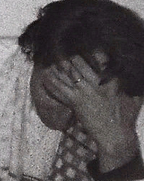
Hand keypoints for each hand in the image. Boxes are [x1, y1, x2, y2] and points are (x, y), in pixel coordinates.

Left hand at [41, 56, 142, 172]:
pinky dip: (52, 80)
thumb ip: (133, 82)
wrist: (116, 136)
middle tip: (62, 48)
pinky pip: (60, 88)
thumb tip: (136, 70)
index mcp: (114, 80)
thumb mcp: (135, 96)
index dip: (90, 50)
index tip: (83, 44)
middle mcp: (98, 83)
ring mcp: (85, 92)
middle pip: (79, 63)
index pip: (101, 59)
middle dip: (70, 54)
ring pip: (68, 73)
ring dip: (59, 64)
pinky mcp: (76, 102)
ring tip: (52, 56)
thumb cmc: (127, 117)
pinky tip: (45, 73)